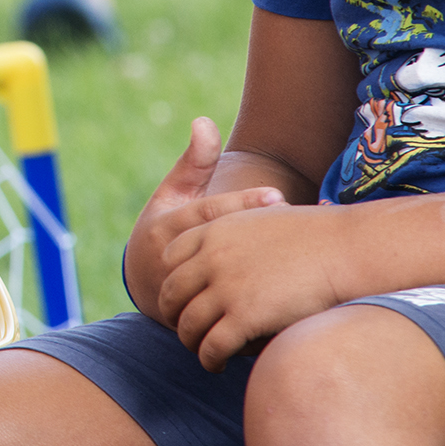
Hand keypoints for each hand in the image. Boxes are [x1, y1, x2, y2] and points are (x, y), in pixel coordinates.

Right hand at [122, 118, 286, 320]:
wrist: (145, 287)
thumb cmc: (164, 232)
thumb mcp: (171, 196)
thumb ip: (192, 164)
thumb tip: (204, 121)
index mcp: (167, 231)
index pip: (206, 215)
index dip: (241, 205)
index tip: (276, 195)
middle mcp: (173, 265)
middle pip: (219, 253)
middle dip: (258, 240)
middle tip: (297, 226)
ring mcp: (184, 297)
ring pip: (224, 291)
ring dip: (263, 282)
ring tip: (299, 266)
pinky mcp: (200, 324)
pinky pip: (230, 322)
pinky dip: (259, 315)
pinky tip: (293, 307)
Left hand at [158, 202, 355, 371]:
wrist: (344, 249)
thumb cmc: (315, 235)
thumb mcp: (263, 217)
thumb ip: (238, 234)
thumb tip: (237, 249)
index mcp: (214, 230)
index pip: (171, 256)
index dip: (174, 279)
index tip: (184, 295)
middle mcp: (211, 258)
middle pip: (171, 294)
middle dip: (173, 315)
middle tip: (185, 329)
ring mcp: (225, 288)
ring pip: (188, 325)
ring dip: (191, 342)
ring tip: (203, 352)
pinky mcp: (243, 318)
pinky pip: (212, 347)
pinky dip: (209, 359)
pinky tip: (218, 365)